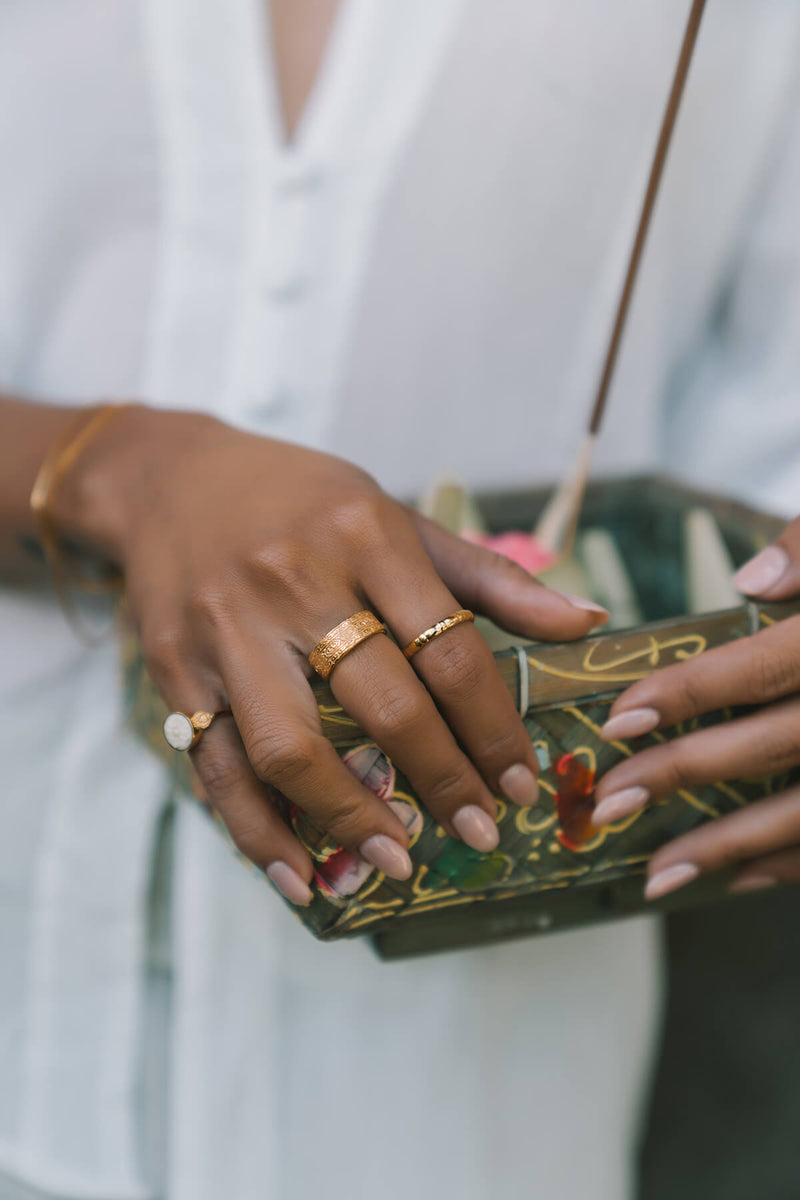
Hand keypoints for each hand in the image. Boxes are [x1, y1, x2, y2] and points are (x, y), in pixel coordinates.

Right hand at [57, 405, 607, 904]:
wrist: (171, 479)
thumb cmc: (301, 500)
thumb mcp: (395, 516)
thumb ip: (489, 576)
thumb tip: (587, 621)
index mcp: (366, 538)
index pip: (449, 650)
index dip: (493, 728)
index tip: (521, 785)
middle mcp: (296, 582)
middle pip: (384, 704)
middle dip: (443, 781)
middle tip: (482, 833)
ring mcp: (229, 630)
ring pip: (293, 747)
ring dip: (352, 819)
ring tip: (399, 863)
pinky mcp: (178, 669)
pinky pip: (219, 766)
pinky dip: (258, 833)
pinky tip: (299, 877)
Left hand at [592, 516, 799, 900]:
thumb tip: (749, 580)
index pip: (765, 664)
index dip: (689, 691)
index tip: (619, 717)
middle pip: (773, 747)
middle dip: (686, 776)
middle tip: (610, 801)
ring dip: (731, 849)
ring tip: (655, 875)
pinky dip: (791, 866)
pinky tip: (739, 877)